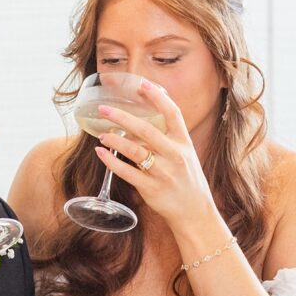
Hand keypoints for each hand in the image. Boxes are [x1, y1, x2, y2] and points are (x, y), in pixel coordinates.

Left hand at [94, 79, 216, 234]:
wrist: (194, 211)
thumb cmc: (185, 180)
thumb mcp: (184, 154)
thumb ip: (165, 139)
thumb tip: (138, 123)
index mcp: (184, 142)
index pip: (172, 113)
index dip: (156, 97)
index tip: (141, 84)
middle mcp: (175, 155)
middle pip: (146, 130)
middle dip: (122, 117)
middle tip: (103, 109)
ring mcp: (163, 172)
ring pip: (134, 151)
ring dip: (115, 141)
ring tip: (101, 135)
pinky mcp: (151, 188)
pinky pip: (127, 172)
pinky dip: (112, 162)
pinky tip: (101, 153)